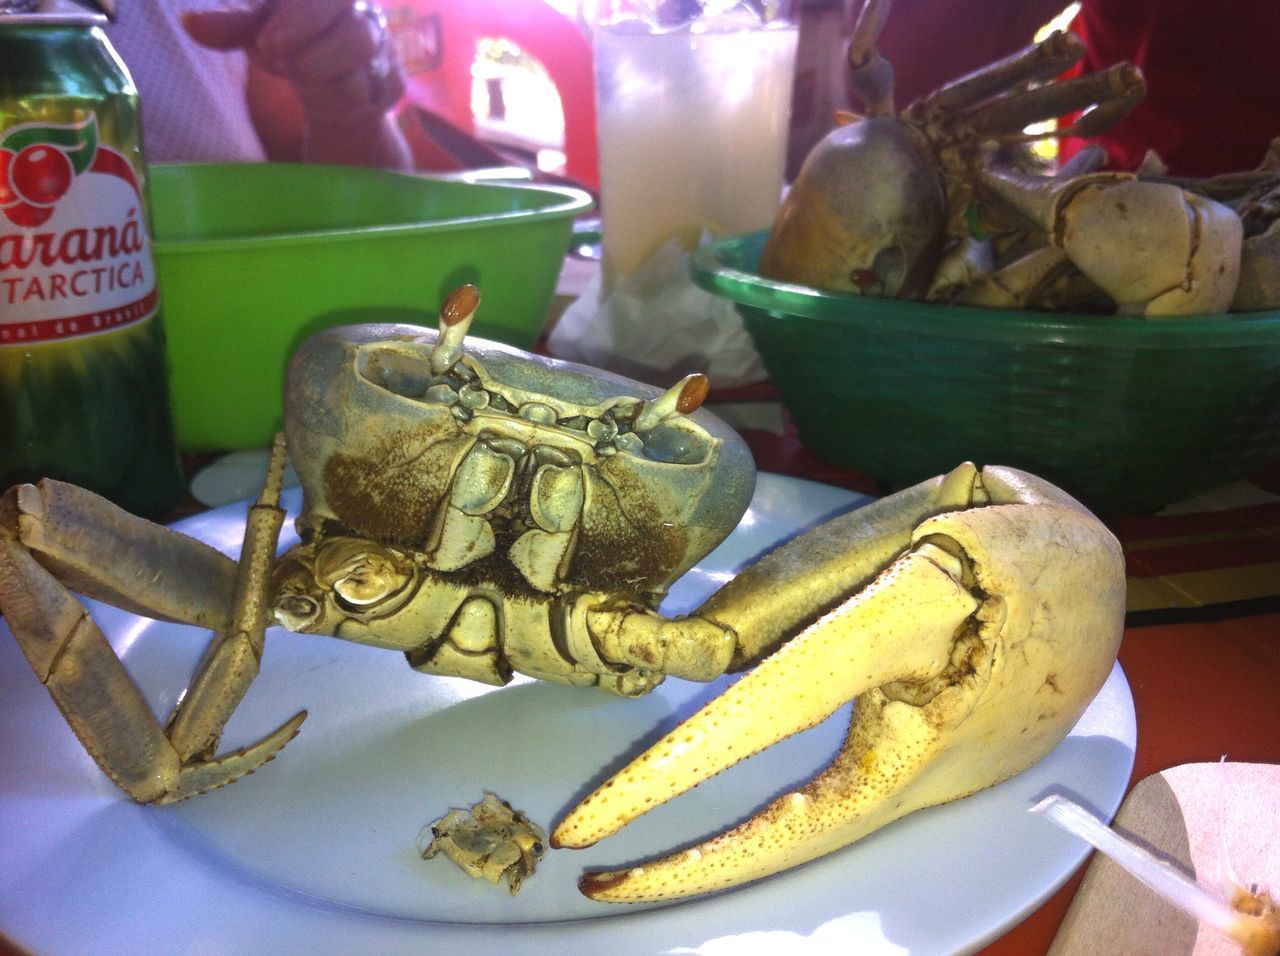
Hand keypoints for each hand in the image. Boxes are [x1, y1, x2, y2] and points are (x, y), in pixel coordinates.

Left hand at [182, 0, 404, 120]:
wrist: (332, 83)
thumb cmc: (293, 41)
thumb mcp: (258, 29)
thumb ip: (230, 27)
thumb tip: (192, 24)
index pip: (328, 0)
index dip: (301, 21)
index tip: (267, 43)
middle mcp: (366, 11)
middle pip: (356, 34)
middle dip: (311, 57)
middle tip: (281, 64)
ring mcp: (384, 47)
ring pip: (363, 72)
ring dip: (322, 82)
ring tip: (301, 78)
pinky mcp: (392, 82)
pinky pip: (367, 99)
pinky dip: (336, 103)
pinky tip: (324, 96)